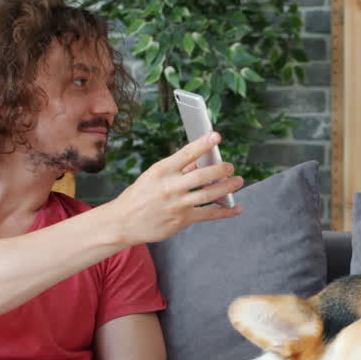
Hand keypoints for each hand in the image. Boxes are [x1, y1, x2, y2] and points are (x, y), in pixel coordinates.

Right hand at [107, 132, 244, 244]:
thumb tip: (200, 162)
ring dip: (227, 187)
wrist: (122, 223)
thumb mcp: (152, 176)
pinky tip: (235, 208)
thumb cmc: (139, 196)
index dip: (203, 144)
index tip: (216, 136)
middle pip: (202, 175)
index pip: (186, 154)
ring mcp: (177, 205)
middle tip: (230, 166)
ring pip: (208, 194)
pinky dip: (224, 211)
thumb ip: (177, 170)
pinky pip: (208, 214)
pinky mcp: (182, 220)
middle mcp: (170, 187)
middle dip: (221, 169)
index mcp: (161, 171)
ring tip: (238, 181)